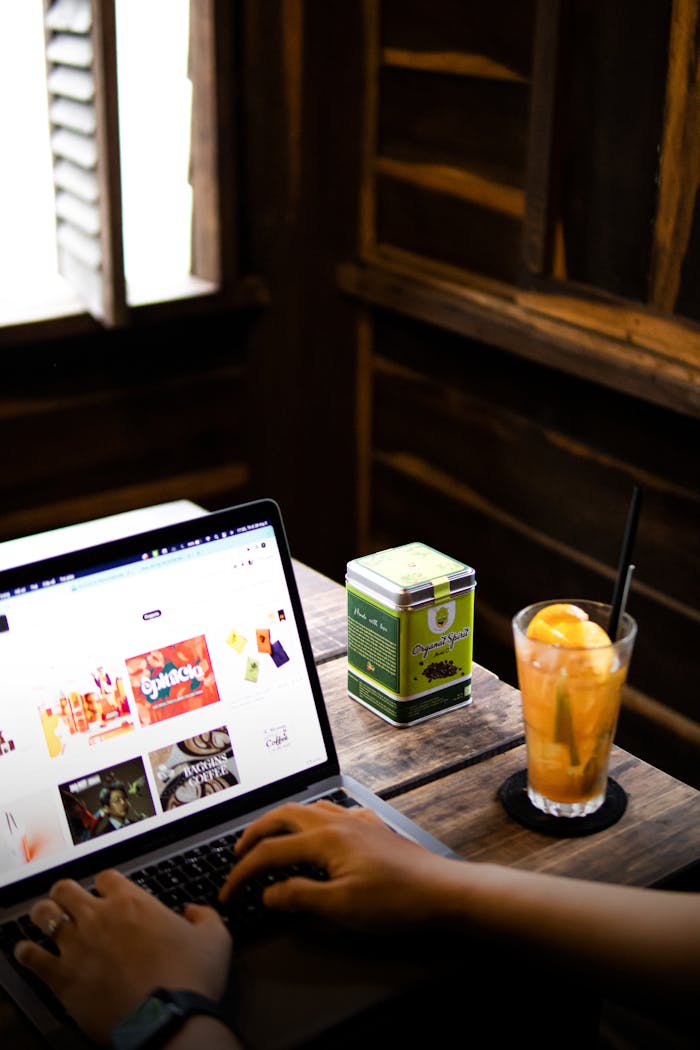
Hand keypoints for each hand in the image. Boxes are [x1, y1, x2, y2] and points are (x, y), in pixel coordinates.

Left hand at [14, 869, 231, 1046]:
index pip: (107, 877)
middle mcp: (100, 917)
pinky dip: (26, 953)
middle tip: (69, 901)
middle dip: (66, 892)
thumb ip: (204, 915)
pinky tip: (26, 953)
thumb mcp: (215, 937)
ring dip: (44, 915)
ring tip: (45, 919)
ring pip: (45, 915)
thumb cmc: (190, 978)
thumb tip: (193, 911)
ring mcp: (77, 945)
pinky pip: (32, 958)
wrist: (167, 1019)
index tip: (107, 892)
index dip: (106, 883)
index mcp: (133, 902)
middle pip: (67, 888)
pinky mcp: (62, 977)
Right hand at [218, 800, 450, 931]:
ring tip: (270, 839)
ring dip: (282, 822)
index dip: (243, 872)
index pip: (270, 851)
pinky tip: (318, 833)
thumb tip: (267, 892)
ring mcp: (357, 822)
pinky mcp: (373, 829)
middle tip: (238, 852)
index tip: (229, 891)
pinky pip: (333, 813)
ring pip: (308, 810)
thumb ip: (299, 897)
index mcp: (325, 838)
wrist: (443, 892)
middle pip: (284, 815)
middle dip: (256, 832)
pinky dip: (312, 820)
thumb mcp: (341, 907)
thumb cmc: (397, 900)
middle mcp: (338, 822)